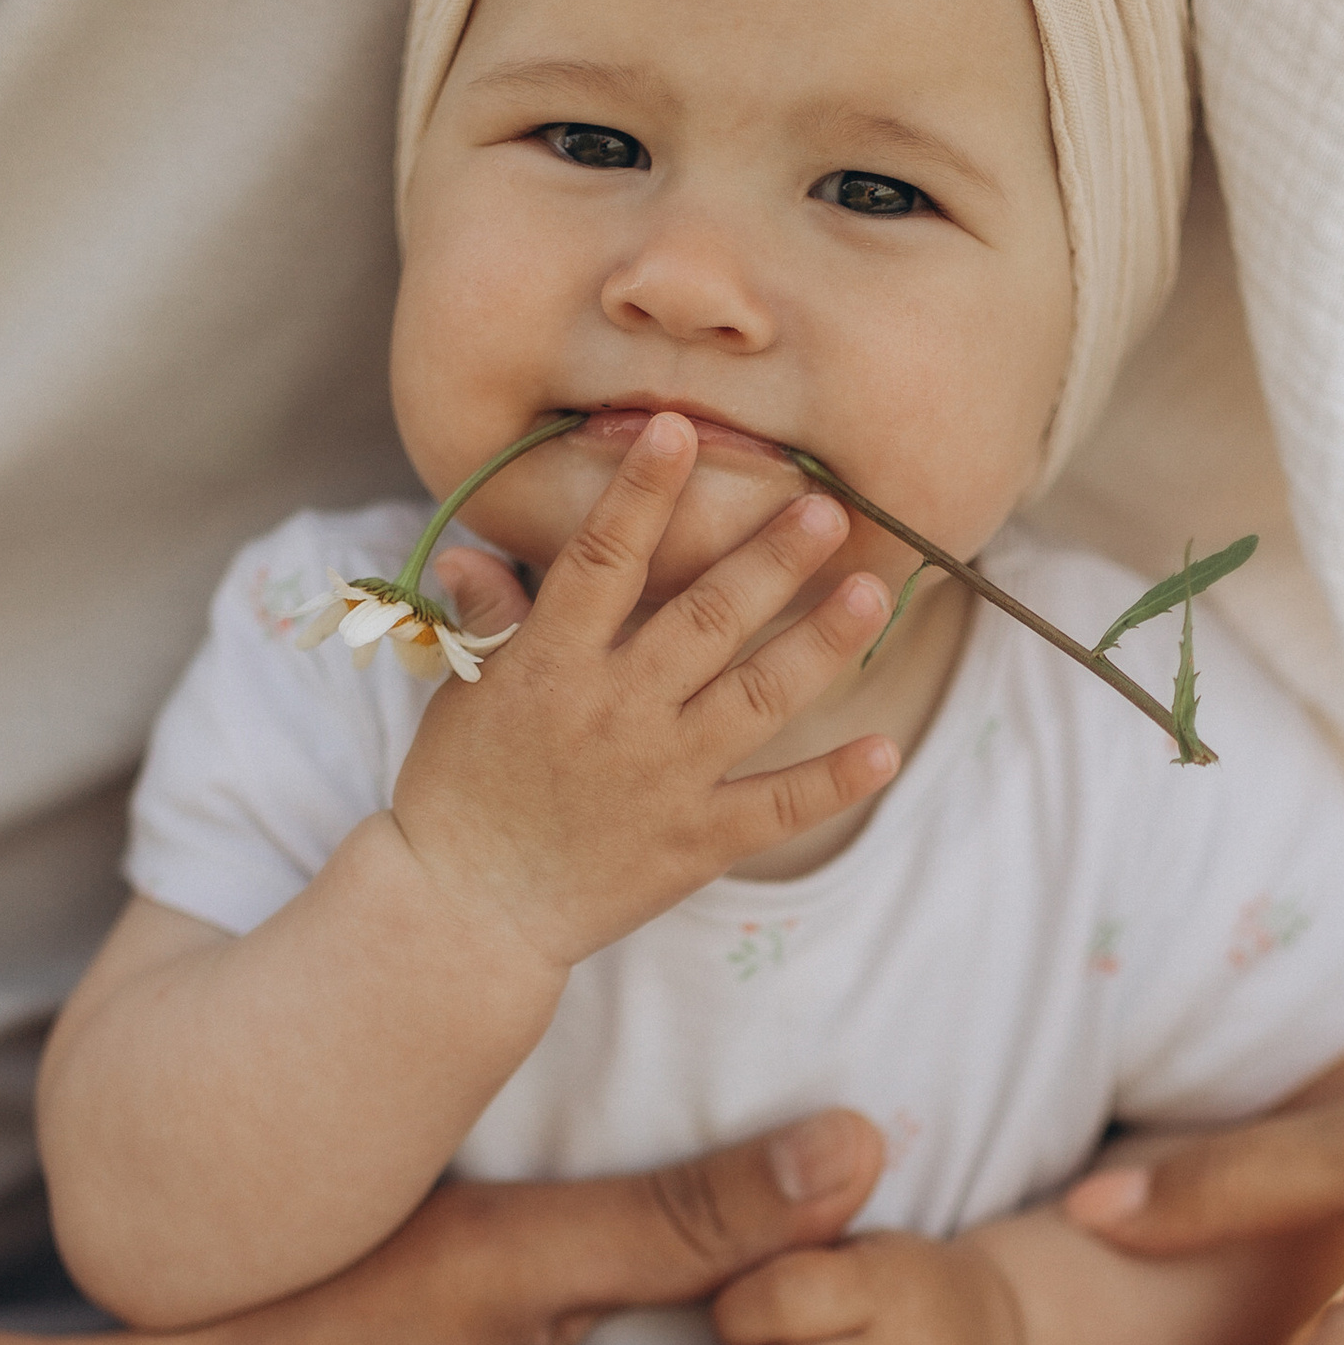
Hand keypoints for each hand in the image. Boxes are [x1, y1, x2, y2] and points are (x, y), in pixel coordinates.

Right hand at [391, 411, 893, 969]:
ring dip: (820, 643)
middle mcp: (618, 712)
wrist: (468, 911)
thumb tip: (473, 550)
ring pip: (758, 697)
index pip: (606, 561)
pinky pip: (777, 807)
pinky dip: (833, 782)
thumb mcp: (463, 697)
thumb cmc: (458, 796)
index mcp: (553, 665)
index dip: (645, 494)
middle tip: (827, 509)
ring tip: (870, 592)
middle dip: (771, 559)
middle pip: (707, 618)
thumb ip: (489, 620)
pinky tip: (885, 749)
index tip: (683, 433)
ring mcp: (664, 778)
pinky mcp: (695, 842)